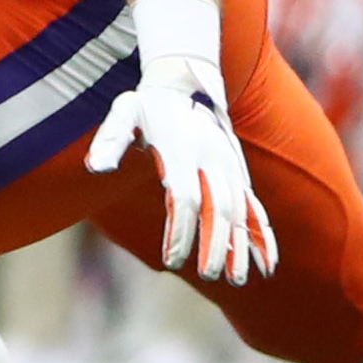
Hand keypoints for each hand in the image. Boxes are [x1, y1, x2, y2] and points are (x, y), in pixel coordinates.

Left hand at [84, 52, 276, 283]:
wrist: (187, 82)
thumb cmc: (148, 105)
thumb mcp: (124, 112)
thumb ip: (110, 139)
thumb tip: (94, 167)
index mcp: (182, 149)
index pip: (185, 197)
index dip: (180, 229)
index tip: (171, 260)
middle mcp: (212, 160)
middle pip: (217, 208)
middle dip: (214, 244)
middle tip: (207, 275)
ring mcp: (230, 168)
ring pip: (240, 212)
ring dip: (242, 247)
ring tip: (238, 280)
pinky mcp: (239, 175)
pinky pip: (255, 208)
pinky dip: (264, 236)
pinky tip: (267, 265)